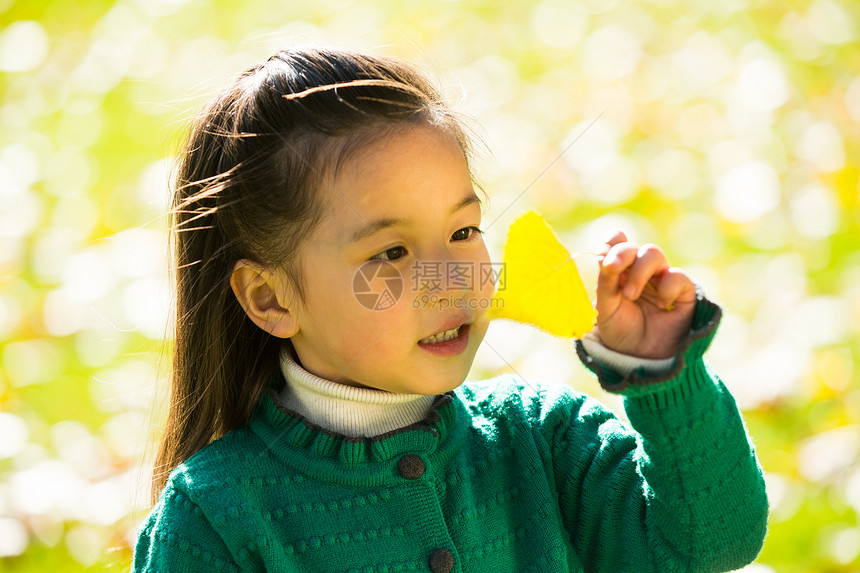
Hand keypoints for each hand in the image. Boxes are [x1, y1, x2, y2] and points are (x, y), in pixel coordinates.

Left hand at [594, 231, 696, 358]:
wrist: (642, 358)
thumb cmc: (621, 331)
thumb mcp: (605, 308)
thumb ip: (605, 281)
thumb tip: (604, 254)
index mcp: (619, 270)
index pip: (617, 242)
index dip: (612, 242)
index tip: (604, 256)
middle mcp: (639, 270)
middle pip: (634, 247)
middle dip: (622, 254)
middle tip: (612, 269)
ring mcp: (661, 278)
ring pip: (653, 254)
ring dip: (639, 271)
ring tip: (630, 296)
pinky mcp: (683, 290)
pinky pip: (677, 276)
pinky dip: (666, 287)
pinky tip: (661, 305)